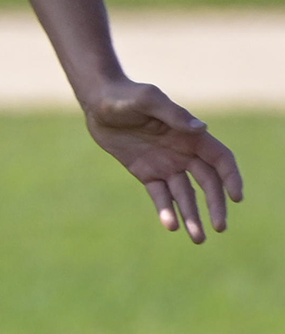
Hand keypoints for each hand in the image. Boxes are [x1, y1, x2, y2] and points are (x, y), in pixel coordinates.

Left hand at [84, 79, 242, 242]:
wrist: (98, 103)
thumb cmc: (125, 96)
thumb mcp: (148, 100)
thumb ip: (173, 115)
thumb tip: (201, 129)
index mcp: (190, 135)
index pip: (220, 160)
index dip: (231, 178)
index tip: (236, 197)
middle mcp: (183, 152)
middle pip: (207, 183)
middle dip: (215, 205)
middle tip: (219, 227)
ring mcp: (164, 164)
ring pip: (185, 195)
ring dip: (192, 216)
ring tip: (198, 238)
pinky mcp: (145, 172)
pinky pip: (159, 195)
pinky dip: (166, 210)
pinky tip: (170, 225)